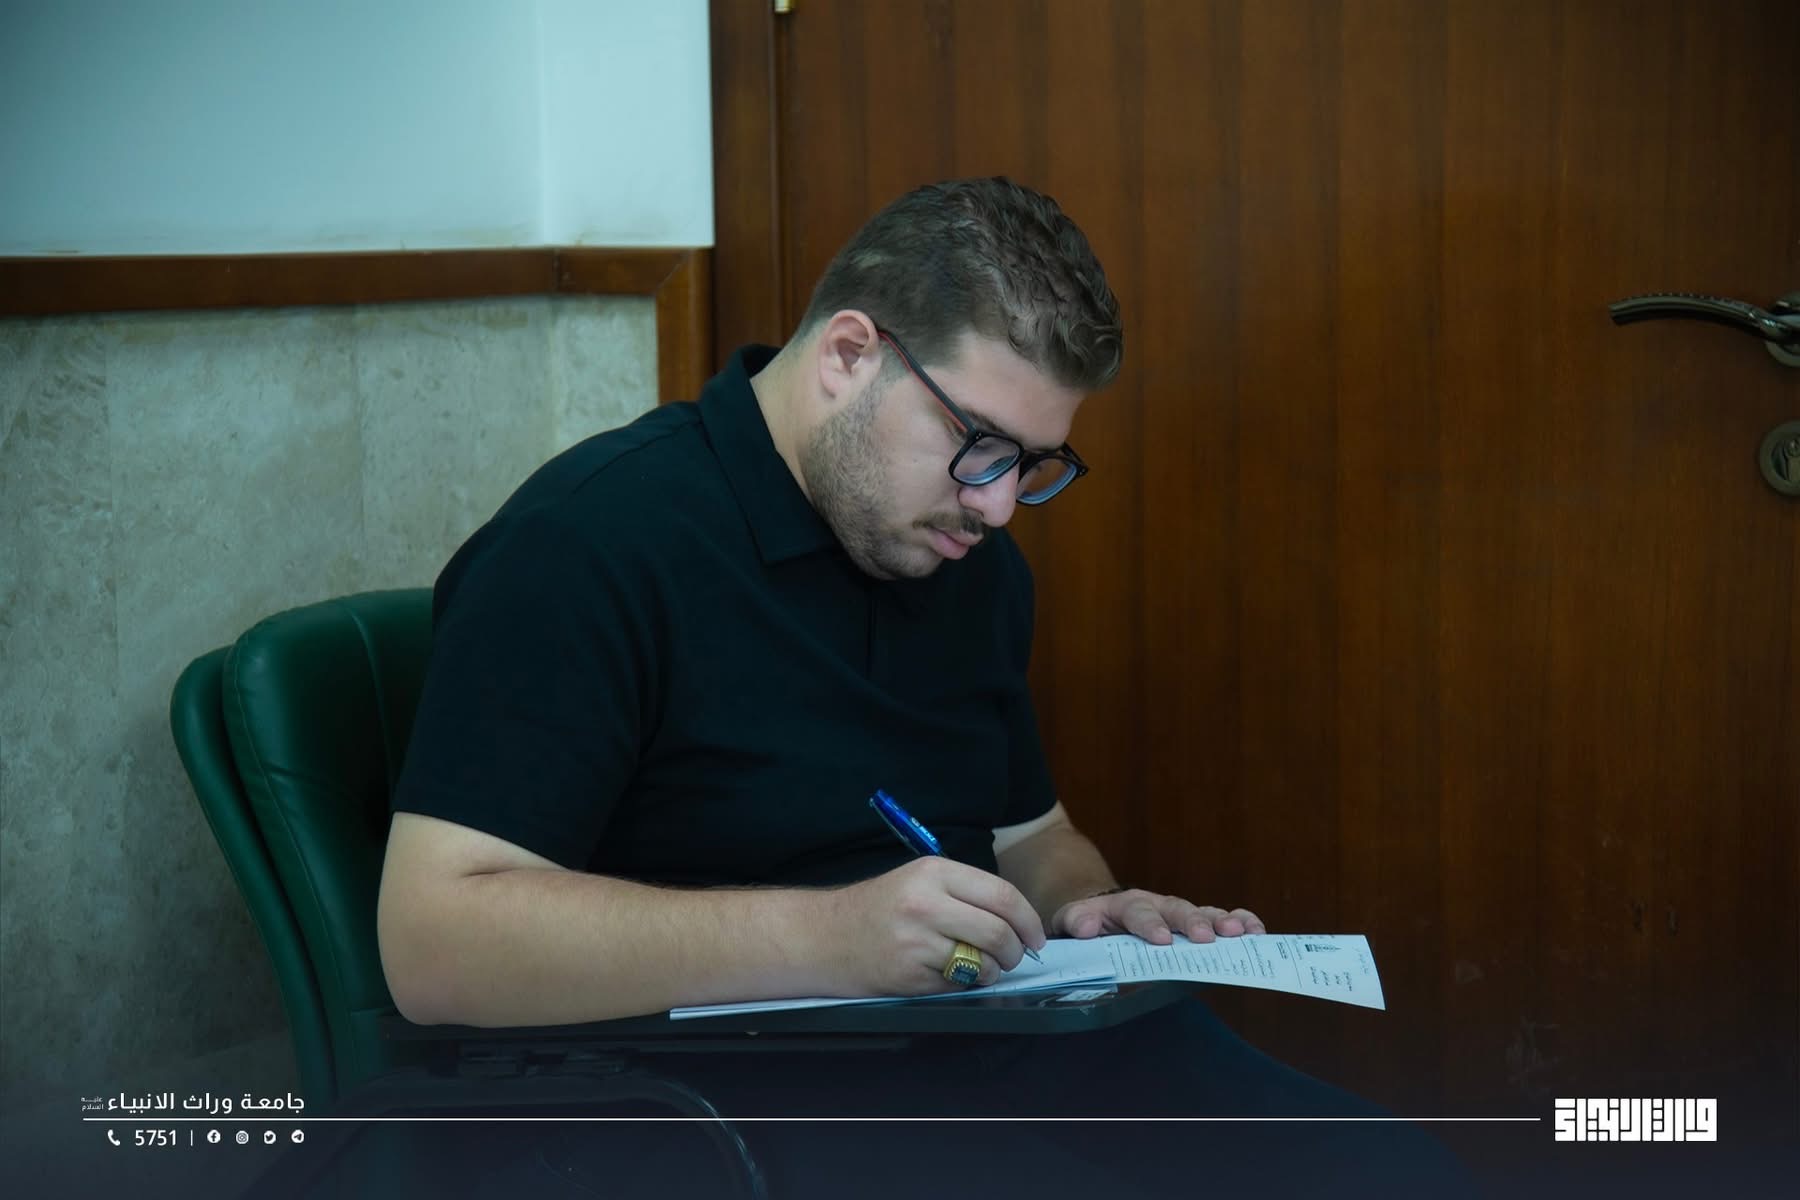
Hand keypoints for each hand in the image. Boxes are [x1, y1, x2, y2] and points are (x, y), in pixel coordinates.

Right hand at [827, 858, 1047, 994]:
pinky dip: (963, 984)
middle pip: (998, 933)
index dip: (1029, 921)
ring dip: (992, 972)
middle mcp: (924, 904)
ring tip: (981, 967)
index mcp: (933, 872)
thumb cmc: (880, 908)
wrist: (825, 936)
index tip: (1036, 936)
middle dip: (1016, 951)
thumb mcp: (920, 879)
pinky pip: (957, 984)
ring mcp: (915, 942)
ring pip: (982, 964)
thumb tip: (1020, 922)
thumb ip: (966, 893)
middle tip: (1015, 957)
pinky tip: (947, 974)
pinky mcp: (908, 975)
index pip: (1002, 896)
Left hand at [1049, 888, 1264, 944]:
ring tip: (1241, 932)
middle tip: (1206, 938)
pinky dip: (1238, 922)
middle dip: (1192, 923)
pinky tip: (1255, 931)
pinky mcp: (1194, 924)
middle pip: (1176, 910)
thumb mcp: (1073, 920)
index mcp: (1123, 907)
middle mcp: (1155, 905)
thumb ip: (1076, 922)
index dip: (1149, 925)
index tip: (1162, 940)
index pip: (1137, 913)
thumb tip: (1086, 928)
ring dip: (1222, 922)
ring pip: (1202, 913)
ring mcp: (1177, 914)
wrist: (1101, 913)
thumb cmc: (1089, 923)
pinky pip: (1219, 919)